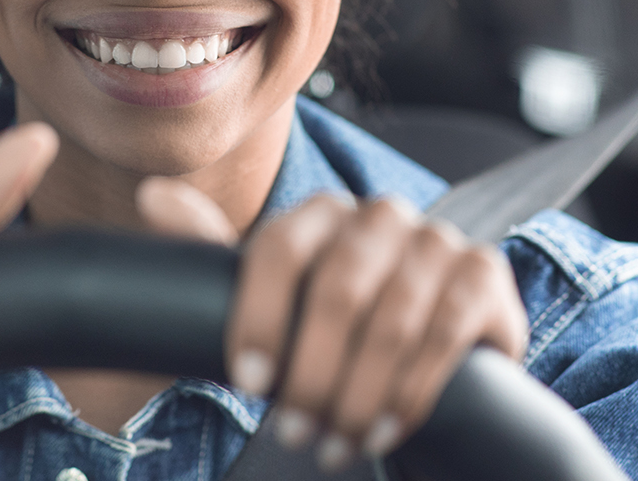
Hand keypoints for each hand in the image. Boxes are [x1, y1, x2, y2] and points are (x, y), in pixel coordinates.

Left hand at [138, 182, 527, 471]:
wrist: (432, 358)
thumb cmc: (340, 334)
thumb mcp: (276, 302)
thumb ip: (218, 254)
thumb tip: (152, 195)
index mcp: (322, 214)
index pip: (280, 248)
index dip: (259, 317)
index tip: (247, 381)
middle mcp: (381, 215)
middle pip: (337, 288)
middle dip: (311, 373)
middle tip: (294, 430)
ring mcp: (437, 241)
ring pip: (391, 318)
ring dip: (358, 393)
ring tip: (335, 442)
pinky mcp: (484, 274)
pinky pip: (446, 330)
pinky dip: (411, 390)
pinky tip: (385, 429)